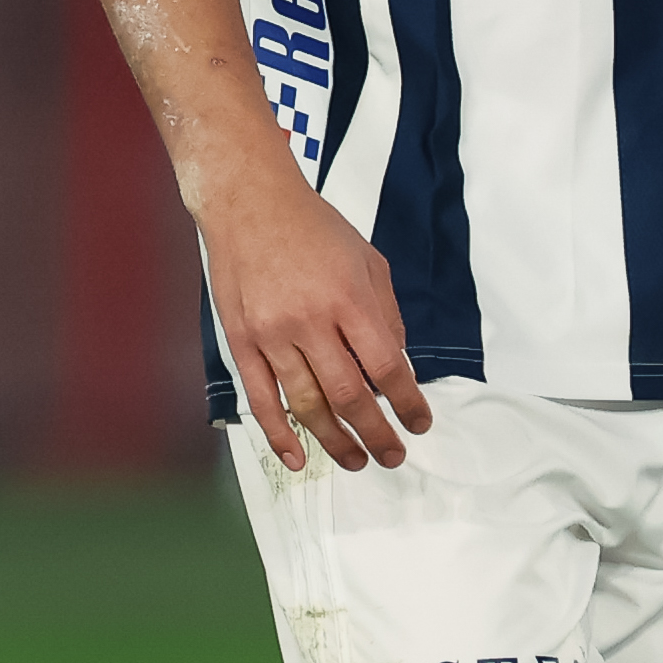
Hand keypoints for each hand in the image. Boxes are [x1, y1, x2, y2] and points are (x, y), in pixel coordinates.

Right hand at [197, 151, 434, 472]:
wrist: (249, 202)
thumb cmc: (313, 227)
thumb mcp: (368, 258)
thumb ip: (385, 312)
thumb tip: (396, 363)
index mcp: (349, 298)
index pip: (386, 366)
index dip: (408, 402)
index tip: (420, 423)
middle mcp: (310, 320)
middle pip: (349, 396)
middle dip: (376, 434)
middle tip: (392, 456)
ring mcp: (272, 334)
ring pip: (307, 405)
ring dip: (335, 441)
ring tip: (356, 460)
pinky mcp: (242, 342)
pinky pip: (262, 399)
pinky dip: (280, 435)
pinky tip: (298, 458)